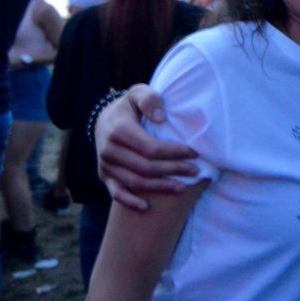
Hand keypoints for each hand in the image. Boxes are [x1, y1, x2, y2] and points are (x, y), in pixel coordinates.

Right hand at [95, 84, 197, 210]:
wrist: (105, 119)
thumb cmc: (130, 106)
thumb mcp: (138, 93)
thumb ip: (149, 99)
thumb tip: (161, 118)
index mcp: (118, 130)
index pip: (150, 148)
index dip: (174, 153)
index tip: (193, 153)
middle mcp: (108, 150)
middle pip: (145, 167)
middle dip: (172, 171)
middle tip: (195, 171)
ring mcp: (105, 165)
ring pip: (135, 182)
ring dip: (159, 188)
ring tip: (182, 187)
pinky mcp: (104, 176)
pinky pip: (116, 193)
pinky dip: (130, 202)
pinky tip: (146, 207)